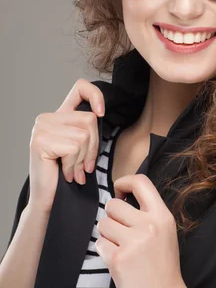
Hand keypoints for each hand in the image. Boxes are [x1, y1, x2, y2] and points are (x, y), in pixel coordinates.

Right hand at [28, 78, 104, 214]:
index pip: (80, 87)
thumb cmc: (67, 176)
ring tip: (73, 171)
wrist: (48, 200)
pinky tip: (65, 174)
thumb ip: (87, 129)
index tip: (102, 113)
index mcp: (58, 115)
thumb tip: (101, 113)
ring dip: (83, 159)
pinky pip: (73, 147)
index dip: (96, 95)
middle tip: (83, 166)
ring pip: (83, 136)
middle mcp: (46, 118)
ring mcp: (41, 128)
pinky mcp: (40, 141)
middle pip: (89, 120)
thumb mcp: (82, 148)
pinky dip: (73, 165)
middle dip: (93, 147)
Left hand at [95, 173, 188, 287]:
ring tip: (121, 249)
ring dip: (107, 236)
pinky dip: (105, 253)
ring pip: (103, 224)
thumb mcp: (165, 234)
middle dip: (112, 218)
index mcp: (163, 216)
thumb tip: (121, 198)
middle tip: (122, 235)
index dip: (124, 182)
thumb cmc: (163, 269)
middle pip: (113, 205)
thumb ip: (147, 215)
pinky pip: (99, 244)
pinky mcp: (118, 259)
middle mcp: (149, 225)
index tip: (120, 193)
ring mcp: (134, 242)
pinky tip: (119, 263)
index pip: (140, 181)